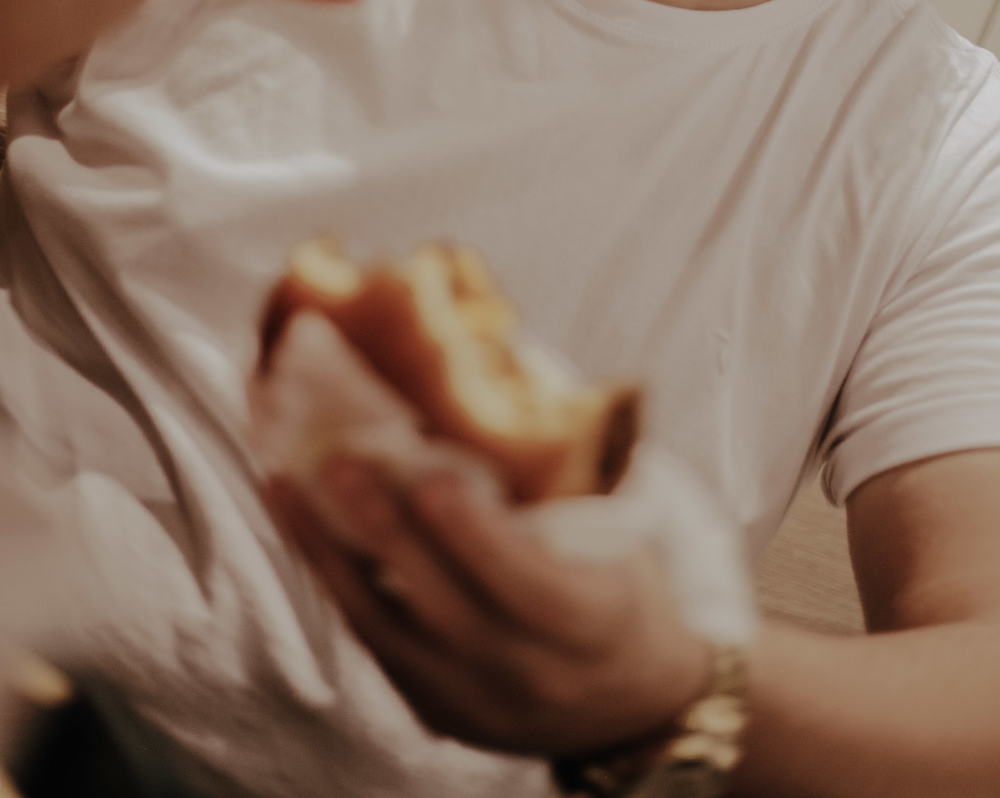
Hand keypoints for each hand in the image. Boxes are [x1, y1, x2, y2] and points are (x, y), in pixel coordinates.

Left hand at [266, 460, 709, 757]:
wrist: (629, 706)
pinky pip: (372, 645)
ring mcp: (473, 701)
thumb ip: (574, 482)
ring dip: (331, 555)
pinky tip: (302, 530)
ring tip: (287, 484)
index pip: (525, 584)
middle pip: (442, 605)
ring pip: (386, 631)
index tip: (434, 478)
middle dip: (386, 532)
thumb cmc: (624, 593)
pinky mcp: (433, 709)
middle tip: (338, 461)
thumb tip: (510, 373)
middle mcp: (526, 672)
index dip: (476, 535)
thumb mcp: (625, 544)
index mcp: (589, 623)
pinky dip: (333, 584)